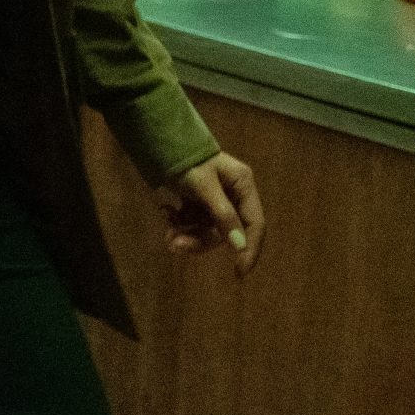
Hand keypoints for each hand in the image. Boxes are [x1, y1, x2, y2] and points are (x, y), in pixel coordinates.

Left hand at [157, 151, 263, 275]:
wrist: (160, 142)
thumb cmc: (187, 160)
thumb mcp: (205, 187)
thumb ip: (223, 215)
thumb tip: (240, 246)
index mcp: (243, 186)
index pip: (255, 224)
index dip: (249, 250)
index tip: (239, 273)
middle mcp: (233, 194)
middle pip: (225, 231)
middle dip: (200, 240)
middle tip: (175, 246)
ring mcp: (215, 198)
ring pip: (206, 229)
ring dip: (187, 234)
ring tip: (167, 235)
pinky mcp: (197, 200)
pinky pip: (193, 221)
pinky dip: (180, 223)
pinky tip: (166, 212)